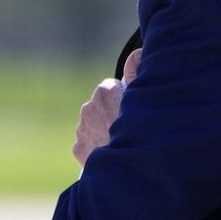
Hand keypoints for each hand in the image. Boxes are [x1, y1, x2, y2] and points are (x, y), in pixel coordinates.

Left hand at [71, 48, 141, 166]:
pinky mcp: (77, 148)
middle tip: (128, 125)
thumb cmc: (140, 130)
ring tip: (120, 141)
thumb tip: (136, 52)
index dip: (124, 97)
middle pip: (101, 105)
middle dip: (111, 112)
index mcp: (104, 92)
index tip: (132, 108)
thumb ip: (138, 72)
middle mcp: (87, 107)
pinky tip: (110, 152)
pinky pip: (87, 143)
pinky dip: (96, 146)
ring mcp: (80, 129)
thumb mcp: (143, 98)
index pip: (112, 87)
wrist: (127, 168)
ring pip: (93, 123)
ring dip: (103, 128)